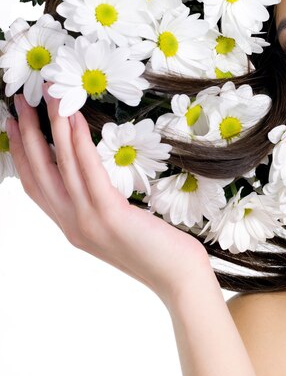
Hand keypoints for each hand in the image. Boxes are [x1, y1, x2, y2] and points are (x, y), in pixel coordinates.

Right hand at [6, 88, 214, 305]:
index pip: (36, 186)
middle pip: (39, 172)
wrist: (178, 278)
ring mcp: (87, 222)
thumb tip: (96, 179)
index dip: (22, 154)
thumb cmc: (157, 250)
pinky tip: (75, 120)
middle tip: (20, 100)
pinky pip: (88, 173)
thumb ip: (101, 206)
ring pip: (61, 167)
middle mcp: (72, 225)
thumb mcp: (120, 226)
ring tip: (50, 98)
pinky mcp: (109, 216)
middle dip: (26, 134)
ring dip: (52, 128)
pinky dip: (79, 144)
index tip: (15, 124)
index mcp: (73, 227)